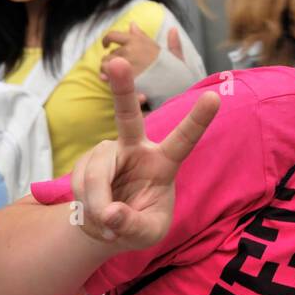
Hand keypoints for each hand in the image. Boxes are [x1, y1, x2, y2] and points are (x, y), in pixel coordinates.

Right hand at [70, 57, 218, 250]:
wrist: (108, 226)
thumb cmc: (139, 223)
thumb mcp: (147, 234)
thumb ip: (132, 225)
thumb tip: (110, 213)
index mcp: (164, 162)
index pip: (184, 140)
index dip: (198, 120)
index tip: (214, 97)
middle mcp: (136, 149)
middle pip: (126, 116)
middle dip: (122, 89)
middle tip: (118, 61)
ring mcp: (108, 152)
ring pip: (95, 172)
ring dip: (97, 202)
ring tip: (107, 222)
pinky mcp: (86, 161)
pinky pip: (80, 182)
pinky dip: (85, 205)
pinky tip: (94, 214)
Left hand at [100, 21, 174, 80]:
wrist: (177, 86)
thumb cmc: (175, 72)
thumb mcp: (169, 53)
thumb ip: (147, 36)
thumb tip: (134, 24)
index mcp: (137, 41)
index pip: (113, 35)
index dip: (107, 40)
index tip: (107, 45)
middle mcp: (129, 51)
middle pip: (110, 53)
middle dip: (112, 60)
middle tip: (119, 67)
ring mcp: (126, 65)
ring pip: (106, 65)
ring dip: (108, 70)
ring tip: (116, 75)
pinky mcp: (124, 79)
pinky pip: (108, 77)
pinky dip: (108, 79)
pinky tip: (113, 81)